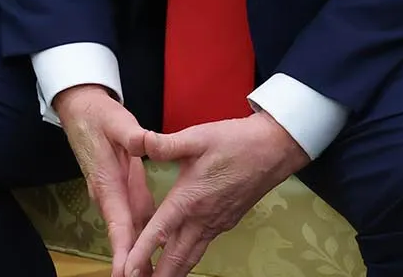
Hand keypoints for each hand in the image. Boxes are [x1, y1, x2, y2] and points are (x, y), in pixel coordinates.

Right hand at [54, 84, 154, 276]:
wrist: (82, 109)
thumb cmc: (98, 115)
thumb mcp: (115, 119)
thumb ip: (130, 133)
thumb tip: (143, 143)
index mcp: (107, 181)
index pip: (118, 220)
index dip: (124, 247)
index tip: (127, 272)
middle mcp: (109, 195)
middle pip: (123, 235)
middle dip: (132, 263)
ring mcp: (116, 196)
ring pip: (129, 232)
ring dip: (137, 257)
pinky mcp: (123, 192)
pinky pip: (135, 221)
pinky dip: (142, 241)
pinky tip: (153, 257)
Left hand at [120, 112, 308, 276]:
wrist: (274, 150)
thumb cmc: (236, 143)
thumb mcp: (196, 138)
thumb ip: (165, 145)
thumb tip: (137, 142)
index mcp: (190, 200)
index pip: (160, 233)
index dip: (142, 253)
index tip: (128, 269)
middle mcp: (203, 218)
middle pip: (176, 257)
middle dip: (157, 274)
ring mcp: (216, 223)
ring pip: (190, 256)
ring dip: (173, 271)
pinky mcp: (224, 222)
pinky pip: (201, 247)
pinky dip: (186, 259)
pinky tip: (178, 260)